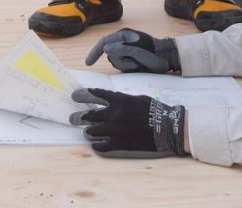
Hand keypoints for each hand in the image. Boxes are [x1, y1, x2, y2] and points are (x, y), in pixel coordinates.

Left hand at [69, 88, 185, 157]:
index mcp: (118, 100)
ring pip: (91, 131)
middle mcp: (113, 114)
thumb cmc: (154, 110)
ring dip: (88, 131)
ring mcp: (114, 130)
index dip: (82, 95)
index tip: (75, 96)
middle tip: (73, 118)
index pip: (94, 95)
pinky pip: (100, 146)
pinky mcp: (118, 144)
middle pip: (88, 115)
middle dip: (78, 117)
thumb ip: (121, 101)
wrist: (167, 128)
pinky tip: (96, 143)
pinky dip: (96, 144)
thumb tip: (110, 103)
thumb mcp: (136, 99)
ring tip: (87, 131)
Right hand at [85, 28, 179, 73]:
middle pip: (110, 54)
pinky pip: (122, 66)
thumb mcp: (137, 51)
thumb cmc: (154, 53)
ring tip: (139, 65)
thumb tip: (105, 49)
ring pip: (116, 61)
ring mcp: (127, 50)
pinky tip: (139, 67)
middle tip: (134, 63)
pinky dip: (129, 68)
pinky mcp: (130, 59)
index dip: (95, 52)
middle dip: (120, 61)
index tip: (89, 63)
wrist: (167, 59)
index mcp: (124, 34)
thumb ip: (121, 49)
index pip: (104, 42)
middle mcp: (123, 41)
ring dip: (126, 65)